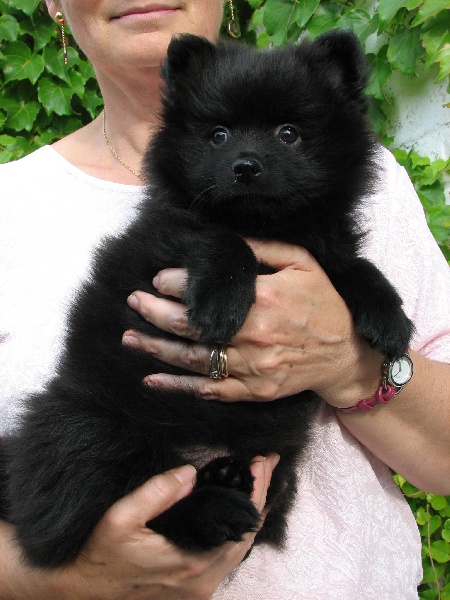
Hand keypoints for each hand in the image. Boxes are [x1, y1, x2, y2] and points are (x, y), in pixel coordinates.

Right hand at [1, 457, 276, 599]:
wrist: (84, 588)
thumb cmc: (101, 553)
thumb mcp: (120, 518)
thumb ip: (156, 493)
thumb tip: (189, 473)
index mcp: (191, 561)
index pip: (239, 521)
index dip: (255, 488)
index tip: (261, 460)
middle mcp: (202, 579)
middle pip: (248, 533)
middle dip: (260, 495)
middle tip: (266, 463)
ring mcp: (200, 586)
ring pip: (241, 547)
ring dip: (251, 511)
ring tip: (257, 480)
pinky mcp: (193, 586)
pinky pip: (228, 556)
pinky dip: (238, 529)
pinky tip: (236, 508)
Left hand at [123, 239, 383, 407]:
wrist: (346, 353)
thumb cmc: (324, 303)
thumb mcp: (303, 263)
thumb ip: (264, 250)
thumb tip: (227, 243)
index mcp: (264, 299)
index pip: (206, 292)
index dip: (175, 284)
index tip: (157, 279)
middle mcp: (254, 335)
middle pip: (192, 326)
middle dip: (155, 313)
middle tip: (134, 302)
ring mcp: (253, 367)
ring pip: (193, 359)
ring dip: (157, 349)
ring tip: (130, 339)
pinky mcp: (255, 390)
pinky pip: (210, 391)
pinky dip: (179, 387)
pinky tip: (153, 381)